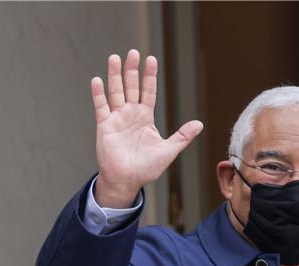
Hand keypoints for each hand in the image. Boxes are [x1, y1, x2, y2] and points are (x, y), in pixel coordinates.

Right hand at [91, 49, 202, 207]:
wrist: (128, 180)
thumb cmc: (147, 168)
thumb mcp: (169, 150)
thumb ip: (182, 136)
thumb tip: (200, 123)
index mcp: (146, 118)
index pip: (149, 92)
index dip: (150, 76)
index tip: (151, 59)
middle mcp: (131, 114)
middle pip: (131, 87)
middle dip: (133, 70)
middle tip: (134, 52)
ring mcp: (117, 119)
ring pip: (116, 92)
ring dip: (115, 76)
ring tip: (115, 58)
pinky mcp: (104, 126)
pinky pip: (101, 107)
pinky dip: (99, 94)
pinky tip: (98, 80)